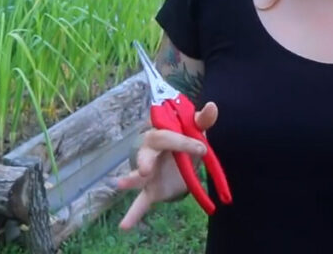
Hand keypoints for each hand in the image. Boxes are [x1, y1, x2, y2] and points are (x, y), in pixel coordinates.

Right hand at [115, 101, 218, 229]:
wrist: (182, 162)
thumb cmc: (185, 141)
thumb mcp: (195, 131)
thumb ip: (202, 120)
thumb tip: (212, 106)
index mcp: (161, 134)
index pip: (168, 135)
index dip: (183, 142)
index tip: (202, 148)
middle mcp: (150, 152)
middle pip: (146, 152)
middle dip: (145, 160)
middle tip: (144, 170)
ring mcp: (148, 173)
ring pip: (136, 176)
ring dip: (130, 180)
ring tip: (120, 184)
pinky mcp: (151, 190)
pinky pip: (140, 202)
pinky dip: (133, 214)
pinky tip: (124, 226)